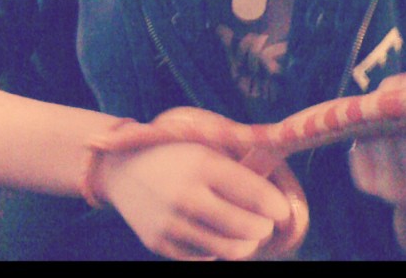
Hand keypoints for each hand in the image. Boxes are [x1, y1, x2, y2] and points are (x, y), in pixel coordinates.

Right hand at [95, 141, 290, 260]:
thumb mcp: (205, 147)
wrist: (122, 167)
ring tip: (247, 232)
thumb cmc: (174, 154)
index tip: (283, 209)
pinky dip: (218, 250)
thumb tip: (276, 194)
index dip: (277, 207)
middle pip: (246, 228)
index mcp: (202, 164)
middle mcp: (186, 195)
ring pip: (229, 250)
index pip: (255, 194)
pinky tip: (217, 233)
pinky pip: (204, 258)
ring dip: (246, 244)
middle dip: (264, 228)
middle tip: (266, 222)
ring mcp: (171, 223)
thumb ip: (237, 169)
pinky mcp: (159, 244)